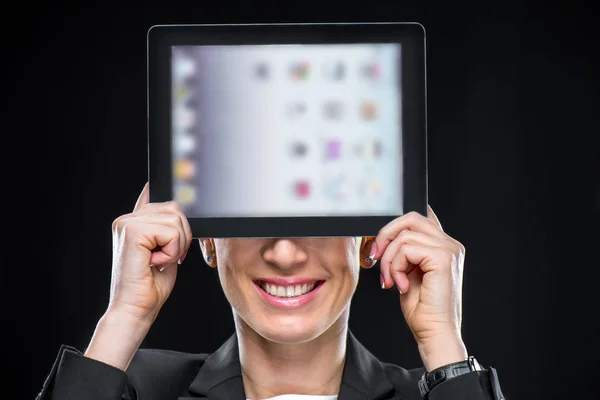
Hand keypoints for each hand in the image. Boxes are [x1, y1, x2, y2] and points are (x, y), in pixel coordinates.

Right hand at [85, 183, 191, 369]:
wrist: (135, 308)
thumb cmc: (151, 285)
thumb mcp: (167, 250)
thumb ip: (170, 229)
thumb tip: (184, 210)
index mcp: (133, 221)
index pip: (152, 191)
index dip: (169, 187)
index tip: (179, 174)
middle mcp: (127, 218)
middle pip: (175, 208)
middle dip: (182, 236)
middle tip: (167, 257)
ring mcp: (127, 222)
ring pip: (176, 220)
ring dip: (177, 246)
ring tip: (159, 261)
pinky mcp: (132, 231)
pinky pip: (172, 232)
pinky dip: (172, 251)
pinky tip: (155, 262)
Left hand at [370, 206, 467, 370]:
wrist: (434, 333)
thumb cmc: (422, 309)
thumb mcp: (408, 272)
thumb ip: (404, 251)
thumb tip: (383, 236)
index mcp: (443, 245)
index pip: (419, 217)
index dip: (394, 225)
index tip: (378, 246)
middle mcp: (450, 244)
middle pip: (410, 217)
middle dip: (386, 236)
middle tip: (375, 258)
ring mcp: (449, 249)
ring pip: (404, 234)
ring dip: (389, 259)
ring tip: (391, 280)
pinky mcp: (443, 258)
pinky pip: (406, 248)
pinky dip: (396, 266)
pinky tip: (401, 285)